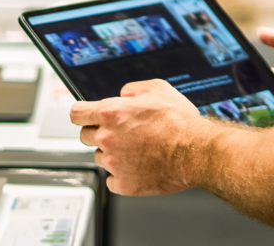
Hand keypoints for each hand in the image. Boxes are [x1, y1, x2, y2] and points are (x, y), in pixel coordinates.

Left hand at [70, 78, 210, 195]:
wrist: (197, 153)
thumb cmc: (180, 122)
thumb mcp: (158, 89)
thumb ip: (132, 89)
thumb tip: (123, 94)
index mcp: (111, 113)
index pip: (76, 114)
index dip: (82, 114)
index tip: (86, 117)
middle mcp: (107, 138)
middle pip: (85, 136)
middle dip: (99, 133)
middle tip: (121, 133)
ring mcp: (113, 163)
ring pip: (99, 158)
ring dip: (111, 154)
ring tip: (136, 150)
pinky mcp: (123, 184)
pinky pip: (111, 180)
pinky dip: (121, 175)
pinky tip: (137, 167)